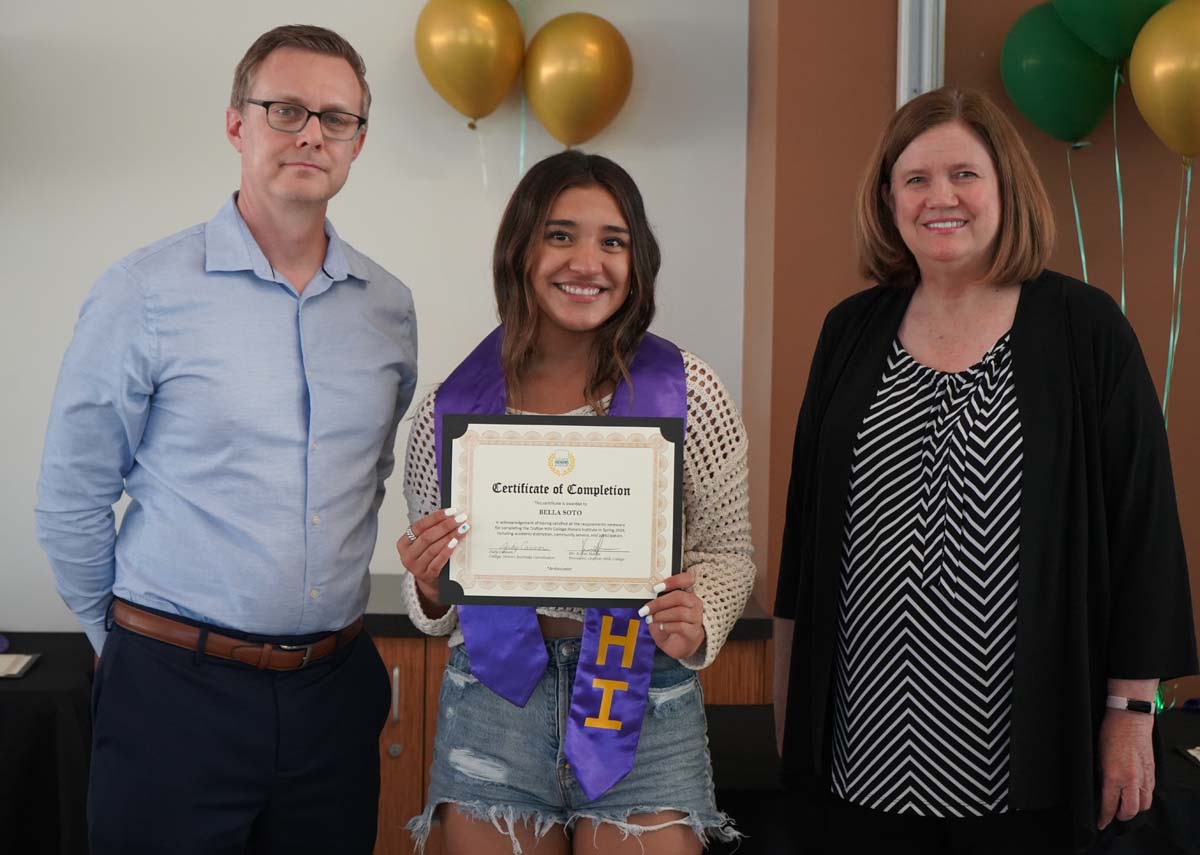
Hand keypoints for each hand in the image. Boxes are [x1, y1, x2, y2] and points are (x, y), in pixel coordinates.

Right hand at [396, 508, 469, 607]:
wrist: (428, 579)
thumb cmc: (427, 556)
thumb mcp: (423, 543)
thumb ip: (432, 530)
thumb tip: (451, 514)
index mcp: (403, 543)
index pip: (419, 526)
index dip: (436, 517)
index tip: (451, 511)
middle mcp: (407, 555)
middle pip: (427, 537)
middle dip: (446, 526)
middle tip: (460, 518)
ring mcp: (416, 567)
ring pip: (433, 548)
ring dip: (450, 536)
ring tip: (463, 528)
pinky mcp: (427, 575)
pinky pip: (438, 561)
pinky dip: (447, 551)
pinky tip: (456, 542)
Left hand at [639, 570, 704, 660]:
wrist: (676, 645)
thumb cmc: (668, 624)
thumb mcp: (661, 610)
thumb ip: (658, 601)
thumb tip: (648, 595)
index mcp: (687, 593)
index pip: (687, 579)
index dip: (673, 580)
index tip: (656, 588)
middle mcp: (695, 604)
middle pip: (679, 597)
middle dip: (659, 603)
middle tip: (645, 609)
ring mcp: (697, 618)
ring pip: (679, 612)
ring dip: (661, 615)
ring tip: (650, 619)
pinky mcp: (695, 632)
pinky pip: (681, 626)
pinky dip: (667, 626)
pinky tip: (661, 627)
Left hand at [1097, 708, 1155, 829]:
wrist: (1130, 718)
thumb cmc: (1111, 732)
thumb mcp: (1098, 756)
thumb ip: (1102, 775)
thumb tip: (1101, 789)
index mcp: (1114, 776)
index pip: (1109, 805)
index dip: (1104, 817)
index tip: (1100, 823)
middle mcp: (1131, 779)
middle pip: (1130, 811)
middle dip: (1120, 816)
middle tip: (1112, 815)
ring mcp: (1144, 776)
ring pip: (1144, 804)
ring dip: (1134, 809)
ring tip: (1124, 806)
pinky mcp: (1152, 772)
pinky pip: (1150, 792)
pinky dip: (1143, 798)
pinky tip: (1134, 794)